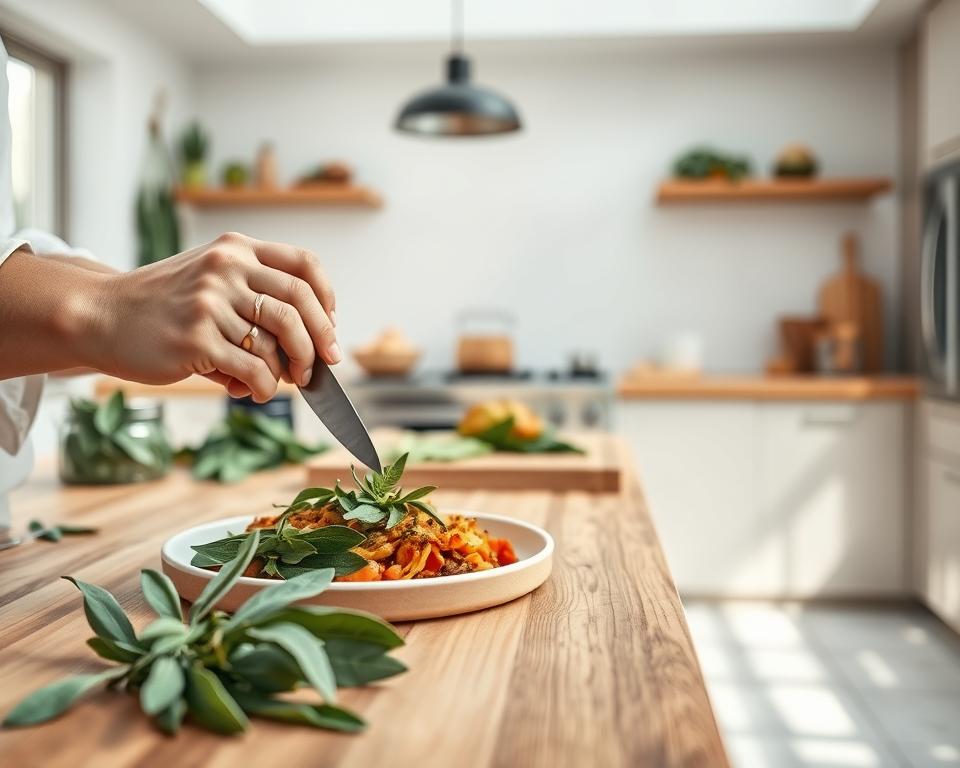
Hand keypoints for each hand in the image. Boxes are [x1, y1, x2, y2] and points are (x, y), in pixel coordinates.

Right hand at [94, 233, 338, 401]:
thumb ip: (254, 293)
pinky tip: (251, 391)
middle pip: (299, 305)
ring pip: (277, 343)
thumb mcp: (209, 278)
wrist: (102, 315)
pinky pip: (254, 370)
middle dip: (319, 341)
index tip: (330, 326)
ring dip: (288, 370)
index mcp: (235, 250)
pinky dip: (262, 387)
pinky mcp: (196, 341)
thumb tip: (312, 342)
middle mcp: (226, 269)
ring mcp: (210, 304)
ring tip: (277, 381)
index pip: (304, 265)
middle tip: (321, 367)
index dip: (326, 298)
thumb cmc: (163, 305)